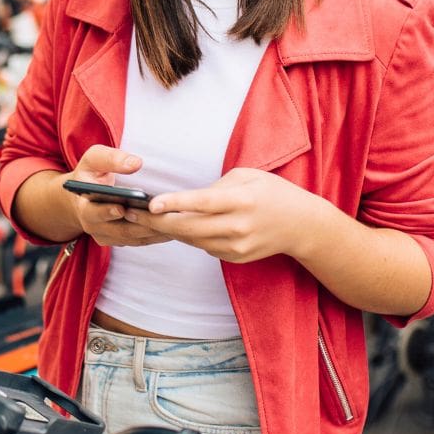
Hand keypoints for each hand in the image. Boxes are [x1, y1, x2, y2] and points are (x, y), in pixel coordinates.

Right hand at [66, 145, 167, 247]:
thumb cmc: (91, 174)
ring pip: (134, 238)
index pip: (94, 213)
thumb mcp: (94, 160)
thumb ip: (111, 159)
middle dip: (143, 223)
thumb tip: (136, 163)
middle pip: (121, 230)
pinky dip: (157, 234)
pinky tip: (174, 225)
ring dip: (154, 231)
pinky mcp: (121, 240)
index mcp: (85, 208)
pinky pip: (141, 240)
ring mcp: (109, 236)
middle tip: (162, 216)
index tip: (122, 208)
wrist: (85, 196)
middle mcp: (95, 227)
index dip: (107, 212)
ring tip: (174, 220)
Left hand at [126, 167, 334, 262]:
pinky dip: (189, 236)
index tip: (151, 203)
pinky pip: (203, 247)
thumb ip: (217, 186)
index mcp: (241, 200)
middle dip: (156, 221)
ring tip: (143, 218)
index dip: (175, 203)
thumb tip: (187, 199)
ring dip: (166, 230)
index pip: (202, 203)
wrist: (302, 226)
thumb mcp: (248, 176)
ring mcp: (236, 245)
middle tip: (130, 213)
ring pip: (191, 239)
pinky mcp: (234, 257)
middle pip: (188, 227)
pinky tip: (175, 227)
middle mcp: (237, 226)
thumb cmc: (272, 193)